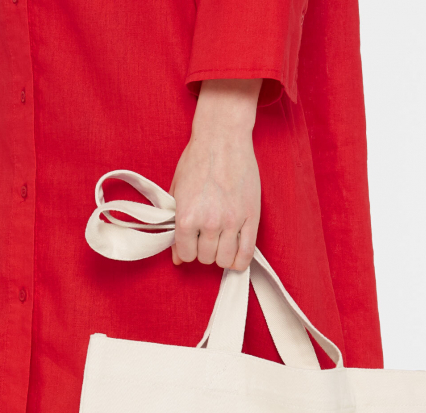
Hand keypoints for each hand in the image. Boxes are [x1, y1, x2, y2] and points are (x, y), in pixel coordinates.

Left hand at [170, 79, 261, 270]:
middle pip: (206, 258)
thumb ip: (175, 228)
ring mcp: (232, 221)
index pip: (186, 255)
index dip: (188, 250)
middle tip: (207, 236)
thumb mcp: (177, 194)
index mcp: (186, 218)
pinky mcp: (251, 217)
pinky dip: (240, 261)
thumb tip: (177, 259)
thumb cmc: (197, 161)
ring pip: (225, 259)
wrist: (222, 138)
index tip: (192, 241)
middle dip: (204, 250)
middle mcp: (208, 223)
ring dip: (222, 255)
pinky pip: (247, 253)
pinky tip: (236, 256)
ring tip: (221, 241)